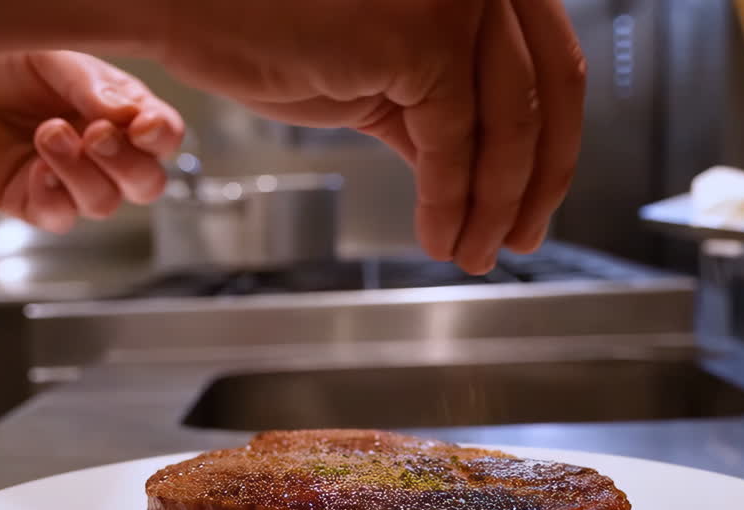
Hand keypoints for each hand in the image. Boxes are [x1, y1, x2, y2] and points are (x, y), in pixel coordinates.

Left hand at [0, 51, 183, 231]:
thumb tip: (128, 117)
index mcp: (119, 114)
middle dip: (127, 163)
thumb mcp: (53, 59)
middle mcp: (101, 154)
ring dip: (81, 171)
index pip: (163, 137)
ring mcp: (68, 182)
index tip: (142, 125)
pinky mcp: (31, 203)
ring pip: (104, 203)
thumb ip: (93, 87)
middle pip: (146, 184)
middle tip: (96, 134)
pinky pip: (60, 217)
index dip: (162, 137)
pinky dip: (53, 195)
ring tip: (48, 133)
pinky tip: (35, 168)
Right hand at [152, 0, 584, 273]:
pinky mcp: (423, 36)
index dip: (552, 143)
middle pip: (551, 91)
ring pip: (509, 126)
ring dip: (495, 206)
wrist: (191, 4)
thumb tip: (483, 174)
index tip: (536, 200)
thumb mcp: (382, 70)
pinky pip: (455, 143)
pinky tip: (440, 235)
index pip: (550, 63)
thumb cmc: (267, 23)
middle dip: (538, 181)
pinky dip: (451, 201)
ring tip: (474, 251)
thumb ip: (440, 108)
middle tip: (520, 237)